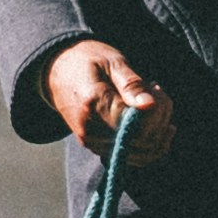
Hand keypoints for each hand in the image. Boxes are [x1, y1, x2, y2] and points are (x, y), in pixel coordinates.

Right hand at [47, 40, 175, 165]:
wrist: (56, 70)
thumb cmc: (87, 60)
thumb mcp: (111, 61)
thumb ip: (131, 83)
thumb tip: (149, 105)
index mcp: (94, 104)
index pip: (139, 124)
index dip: (158, 110)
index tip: (155, 87)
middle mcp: (91, 129)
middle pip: (143, 142)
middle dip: (161, 119)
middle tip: (156, 92)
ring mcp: (92, 142)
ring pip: (142, 154)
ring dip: (159, 132)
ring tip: (155, 105)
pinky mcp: (96, 147)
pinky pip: (132, 156)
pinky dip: (150, 141)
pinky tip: (151, 120)